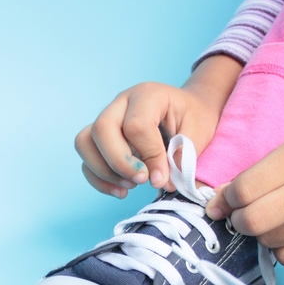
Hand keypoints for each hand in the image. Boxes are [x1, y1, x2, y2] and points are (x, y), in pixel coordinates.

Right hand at [75, 56, 241, 197]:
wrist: (187, 110)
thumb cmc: (192, 117)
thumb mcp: (198, 132)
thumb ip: (183, 155)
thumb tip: (162, 181)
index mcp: (147, 95)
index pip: (136, 126)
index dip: (148, 156)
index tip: (162, 178)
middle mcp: (121, 102)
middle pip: (101, 129)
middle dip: (120, 163)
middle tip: (142, 180)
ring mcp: (107, 118)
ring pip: (84, 142)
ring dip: (104, 171)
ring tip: (131, 185)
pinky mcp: (100, 137)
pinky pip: (86, 158)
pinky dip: (98, 178)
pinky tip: (121, 190)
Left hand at [205, 112, 283, 264]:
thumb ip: (251, 177)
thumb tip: (216, 206)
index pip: (244, 190)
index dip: (228, 199)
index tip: (228, 200)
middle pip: (253, 221)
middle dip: (239, 221)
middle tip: (244, 215)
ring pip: (267, 242)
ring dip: (262, 233)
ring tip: (277, 217)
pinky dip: (281, 246)